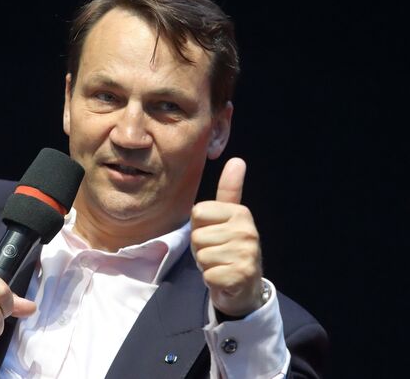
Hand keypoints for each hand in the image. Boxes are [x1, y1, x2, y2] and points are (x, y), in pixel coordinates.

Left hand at [191, 158, 263, 317]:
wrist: (244, 286)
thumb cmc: (228, 248)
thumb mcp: (227, 217)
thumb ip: (230, 190)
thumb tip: (238, 160)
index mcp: (240, 213)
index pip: (198, 212)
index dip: (199, 227)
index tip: (214, 235)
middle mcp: (247, 231)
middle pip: (197, 235)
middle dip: (201, 248)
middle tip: (217, 253)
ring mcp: (247, 254)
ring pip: (202, 255)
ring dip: (206, 264)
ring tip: (220, 264)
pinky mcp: (241, 276)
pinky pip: (208, 274)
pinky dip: (211, 280)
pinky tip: (224, 278)